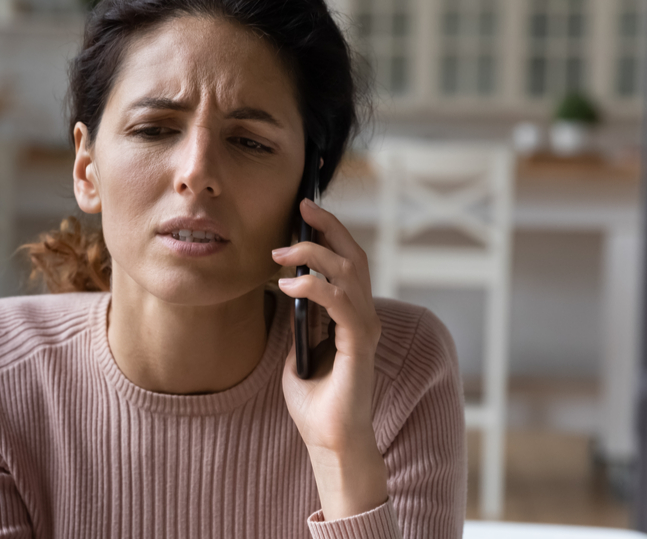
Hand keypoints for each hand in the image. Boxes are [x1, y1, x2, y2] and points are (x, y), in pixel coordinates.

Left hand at [271, 199, 387, 519]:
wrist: (329, 440)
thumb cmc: (314, 401)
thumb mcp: (296, 350)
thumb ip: (296, 322)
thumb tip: (282, 291)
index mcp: (352, 315)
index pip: (347, 262)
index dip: (329, 233)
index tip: (303, 210)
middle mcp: (364, 317)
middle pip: (355, 256)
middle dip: (329, 227)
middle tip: (303, 206)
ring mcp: (365, 329)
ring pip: (350, 272)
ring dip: (314, 255)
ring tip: (280, 253)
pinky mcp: (360, 345)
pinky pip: (341, 303)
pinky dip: (315, 288)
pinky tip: (289, 286)